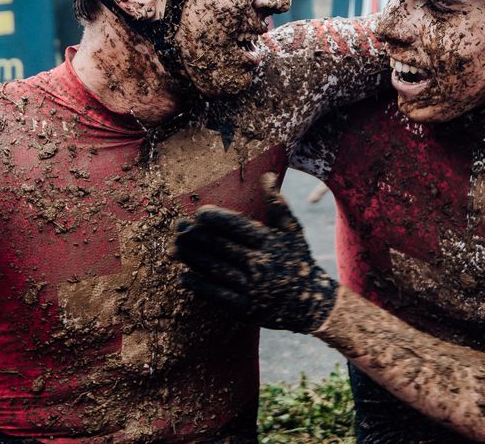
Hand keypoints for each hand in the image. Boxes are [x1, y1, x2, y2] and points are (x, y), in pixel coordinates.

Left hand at [174, 173, 337, 332]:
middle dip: (197, 236)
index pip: (239, 227)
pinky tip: (184, 275)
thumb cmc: (297, 259)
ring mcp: (252, 288)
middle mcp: (260, 264)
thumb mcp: (292, 231)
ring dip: (191, 258)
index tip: (199, 213)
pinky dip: (198, 284)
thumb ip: (277, 203)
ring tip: (174, 248)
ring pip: (215, 269)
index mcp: (270, 242)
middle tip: (178, 228)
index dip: (217, 219)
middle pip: (221, 247)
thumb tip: (267, 176)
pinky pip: (216, 294)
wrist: (310, 304)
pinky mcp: (245, 309)